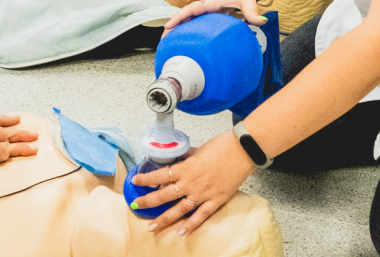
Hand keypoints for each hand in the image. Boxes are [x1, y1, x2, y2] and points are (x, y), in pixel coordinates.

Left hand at [128, 132, 255, 236]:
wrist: (243, 151)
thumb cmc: (223, 146)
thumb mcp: (199, 149)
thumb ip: (187, 156)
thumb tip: (179, 157)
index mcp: (185, 168)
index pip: (160, 175)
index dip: (146, 179)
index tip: (136, 182)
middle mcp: (191, 183)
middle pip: (164, 195)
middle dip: (148, 202)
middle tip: (136, 206)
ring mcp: (202, 194)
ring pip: (179, 210)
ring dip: (164, 219)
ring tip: (152, 227)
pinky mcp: (215, 201)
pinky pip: (200, 216)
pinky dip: (190, 225)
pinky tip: (181, 233)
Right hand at [165, 0, 261, 32]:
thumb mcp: (248, 0)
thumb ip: (253, 12)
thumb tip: (261, 22)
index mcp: (211, 2)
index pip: (192, 9)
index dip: (180, 17)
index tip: (169, 25)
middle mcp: (205, 5)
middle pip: (185, 15)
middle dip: (173, 25)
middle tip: (162, 39)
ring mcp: (205, 8)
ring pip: (187, 17)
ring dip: (177, 27)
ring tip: (168, 42)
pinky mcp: (208, 12)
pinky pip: (193, 19)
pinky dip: (186, 27)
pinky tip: (182, 38)